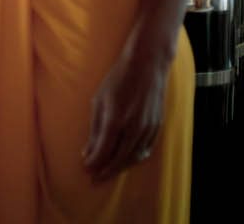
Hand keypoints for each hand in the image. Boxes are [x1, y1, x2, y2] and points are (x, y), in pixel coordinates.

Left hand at [82, 29, 171, 181]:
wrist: (147, 65)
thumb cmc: (118, 79)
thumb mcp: (99, 100)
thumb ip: (95, 129)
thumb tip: (88, 151)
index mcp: (115, 120)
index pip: (103, 151)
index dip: (94, 163)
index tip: (86, 169)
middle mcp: (133, 128)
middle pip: (119, 159)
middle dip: (106, 171)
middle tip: (94, 178)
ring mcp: (148, 128)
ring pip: (134, 157)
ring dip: (120, 167)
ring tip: (108, 172)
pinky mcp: (157, 126)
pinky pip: (146, 149)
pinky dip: (134, 158)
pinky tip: (126, 160)